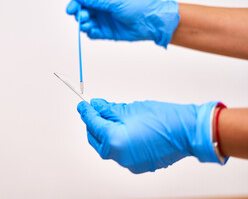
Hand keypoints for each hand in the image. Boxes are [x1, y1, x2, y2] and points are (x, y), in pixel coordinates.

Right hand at [66, 0, 179, 47]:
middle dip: (79, 15)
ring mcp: (103, 21)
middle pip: (82, 12)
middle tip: (83, 17)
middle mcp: (101, 9)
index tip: (70, 10)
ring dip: (83, 25)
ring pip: (86, 24)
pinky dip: (90, 34)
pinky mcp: (106, 33)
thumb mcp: (113, 0)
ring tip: (88, 26)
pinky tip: (94, 32)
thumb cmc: (136, 6)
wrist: (150, 22)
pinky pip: (93, 34)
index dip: (75, 4)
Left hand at [77, 98, 224, 173]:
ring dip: (106, 134)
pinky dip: (118, 142)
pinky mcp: (138, 165)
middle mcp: (120, 157)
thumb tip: (95, 106)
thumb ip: (108, 110)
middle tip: (94, 112)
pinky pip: (121, 153)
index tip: (83, 106)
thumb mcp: (131, 109)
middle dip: (93, 126)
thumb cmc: (164, 119)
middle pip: (97, 140)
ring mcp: (129, 164)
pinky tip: (123, 131)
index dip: (87, 112)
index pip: (93, 124)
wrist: (188, 131)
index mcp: (115, 141)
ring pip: (109, 148)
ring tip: (111, 119)